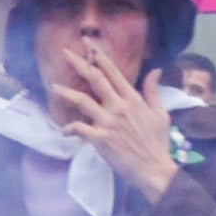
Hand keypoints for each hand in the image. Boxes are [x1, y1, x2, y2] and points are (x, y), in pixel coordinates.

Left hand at [47, 36, 182, 197]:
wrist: (154, 169)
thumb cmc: (158, 143)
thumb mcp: (161, 114)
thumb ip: (153, 91)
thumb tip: (155, 70)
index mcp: (133, 99)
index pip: (113, 73)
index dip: (99, 57)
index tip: (88, 45)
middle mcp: (119, 106)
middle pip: (95, 79)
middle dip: (79, 63)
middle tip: (65, 52)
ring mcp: (108, 122)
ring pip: (83, 101)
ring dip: (67, 93)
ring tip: (54, 87)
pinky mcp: (100, 139)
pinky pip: (79, 128)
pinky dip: (69, 128)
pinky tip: (64, 130)